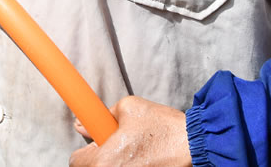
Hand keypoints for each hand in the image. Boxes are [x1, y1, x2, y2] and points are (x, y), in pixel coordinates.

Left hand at [69, 96, 190, 166]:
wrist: (194, 145)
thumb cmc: (163, 127)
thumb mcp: (129, 108)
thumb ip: (102, 115)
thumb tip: (82, 124)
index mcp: (105, 161)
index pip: (75, 162)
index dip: (85, 150)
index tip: (95, 145)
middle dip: (100, 159)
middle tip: (116, 148)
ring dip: (115, 164)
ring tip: (134, 154)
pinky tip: (143, 160)